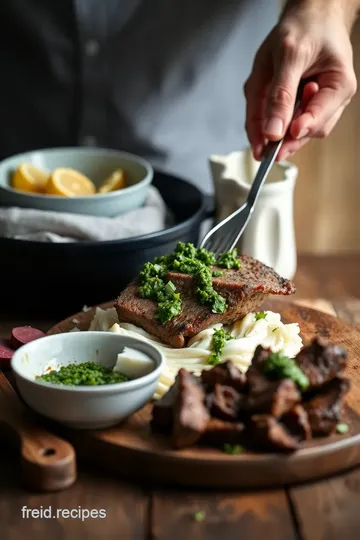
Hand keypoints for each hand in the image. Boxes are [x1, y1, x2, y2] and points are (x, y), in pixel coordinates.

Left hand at [244, 1, 356, 160]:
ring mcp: (313, 104)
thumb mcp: (289, 55)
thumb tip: (273, 132)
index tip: (280, 137)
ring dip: (273, 129)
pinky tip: (263, 115)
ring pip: (292, 132)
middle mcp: (329, 100)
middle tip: (261, 148)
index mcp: (339, 86)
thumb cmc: (306, 26)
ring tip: (263, 117)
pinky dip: (268, 121)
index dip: (299, 131)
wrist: (309, 15)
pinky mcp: (297, 106)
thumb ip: (280, 95)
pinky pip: (281, 122)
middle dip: (282, 139)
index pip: (320, 120)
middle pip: (306, 133)